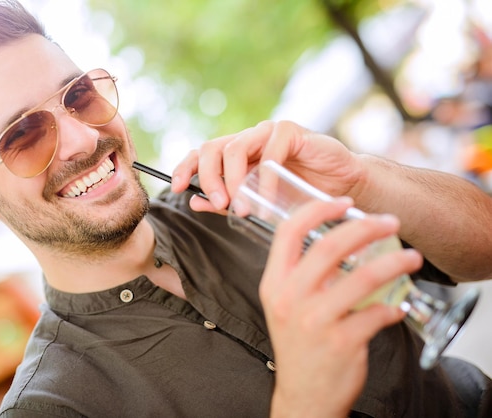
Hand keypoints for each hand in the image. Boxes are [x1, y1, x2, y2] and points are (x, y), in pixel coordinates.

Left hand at [171, 120, 362, 211]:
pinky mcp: (291, 132)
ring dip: (233, 180)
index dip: (185, 166)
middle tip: (218, 203)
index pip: (202, 153)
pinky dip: (265, 179)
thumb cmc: (300, 193)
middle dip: (208, 177)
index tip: (177, 187)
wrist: (341, 187)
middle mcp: (248, 139)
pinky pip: (269, 153)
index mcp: (237, 154)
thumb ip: (226, 201)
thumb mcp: (257, 202)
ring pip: (235, 147)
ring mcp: (268, 133)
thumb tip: (193, 202)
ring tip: (241, 207)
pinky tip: (267, 199)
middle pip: (212, 148)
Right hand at [261, 198, 421, 417]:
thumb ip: (303, 273)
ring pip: (363, 277)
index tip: (345, 203)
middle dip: (366, 227)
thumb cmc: (298, 343)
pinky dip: (393, 307)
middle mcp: (289, 299)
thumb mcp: (285, 305)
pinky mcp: (341, 342)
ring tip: (411, 258)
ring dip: (395, 263)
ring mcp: (314, 321)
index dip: (319, 209)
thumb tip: (343, 240)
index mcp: (274, 283)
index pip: (289, 231)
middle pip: (330, 247)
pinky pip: (377, 313)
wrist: (303, 395)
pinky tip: (397, 307)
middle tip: (390, 222)